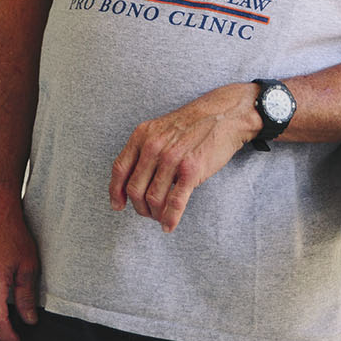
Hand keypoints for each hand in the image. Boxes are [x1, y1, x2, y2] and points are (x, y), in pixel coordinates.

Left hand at [109, 83, 262, 231]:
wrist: (225, 115)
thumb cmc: (194, 124)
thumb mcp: (161, 128)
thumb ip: (146, 149)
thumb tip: (133, 179)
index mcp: (142, 136)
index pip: (120, 169)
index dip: (115, 192)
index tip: (118, 205)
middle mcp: (153, 147)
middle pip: (135, 188)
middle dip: (139, 207)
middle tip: (146, 213)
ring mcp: (172, 159)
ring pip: (153, 198)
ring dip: (154, 214)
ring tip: (159, 218)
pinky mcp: (191, 170)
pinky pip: (175, 202)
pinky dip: (170, 218)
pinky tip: (169, 225)